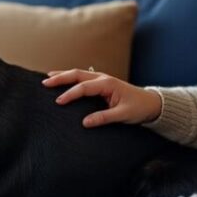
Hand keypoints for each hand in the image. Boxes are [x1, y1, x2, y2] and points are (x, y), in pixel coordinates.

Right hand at [43, 68, 162, 127]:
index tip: (58, 102)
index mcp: (108, 84)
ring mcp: (102, 79)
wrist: (152, 103)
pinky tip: (62, 80)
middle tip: (45, 82)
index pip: (84, 87)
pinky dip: (70, 78)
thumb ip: (104, 118)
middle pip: (77, 74)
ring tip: (47, 77)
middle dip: (60, 78)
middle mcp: (103, 78)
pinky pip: (82, 77)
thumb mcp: (123, 115)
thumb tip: (85, 123)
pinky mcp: (101, 83)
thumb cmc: (139, 108)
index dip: (70, 94)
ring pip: (78, 73)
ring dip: (63, 75)